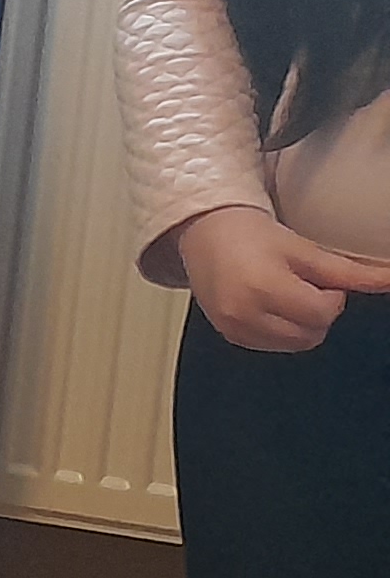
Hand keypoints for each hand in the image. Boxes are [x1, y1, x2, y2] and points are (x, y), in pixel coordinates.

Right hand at [177, 206, 389, 353]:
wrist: (206, 232)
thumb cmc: (250, 234)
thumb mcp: (303, 249)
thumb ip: (348, 272)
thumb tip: (388, 279)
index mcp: (264, 289)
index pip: (322, 314)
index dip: (329, 297)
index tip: (317, 279)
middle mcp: (244, 314)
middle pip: (311, 334)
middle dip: (316, 312)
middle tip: (299, 284)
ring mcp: (234, 327)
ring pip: (295, 344)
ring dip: (300, 324)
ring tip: (283, 294)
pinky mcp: (229, 335)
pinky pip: (273, 345)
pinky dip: (280, 330)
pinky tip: (268, 304)